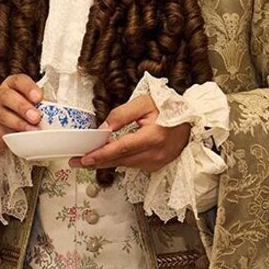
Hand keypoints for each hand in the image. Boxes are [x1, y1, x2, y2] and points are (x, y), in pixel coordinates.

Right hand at [0, 74, 42, 154]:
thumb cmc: (17, 110)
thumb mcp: (28, 101)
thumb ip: (38, 103)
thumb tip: (56, 110)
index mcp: (13, 84)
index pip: (19, 81)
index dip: (29, 88)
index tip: (39, 97)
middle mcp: (2, 94)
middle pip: (8, 96)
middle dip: (23, 106)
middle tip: (36, 116)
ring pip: (3, 114)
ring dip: (20, 122)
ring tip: (33, 129)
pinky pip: (2, 129)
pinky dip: (14, 132)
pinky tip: (24, 136)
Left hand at [69, 95, 190, 171]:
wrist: (192, 119)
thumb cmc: (169, 107)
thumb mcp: (144, 102)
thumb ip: (122, 114)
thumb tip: (103, 128)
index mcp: (153, 137)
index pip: (122, 149)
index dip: (101, 154)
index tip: (85, 158)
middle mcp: (155, 154)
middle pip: (120, 161)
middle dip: (96, 161)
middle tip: (76, 161)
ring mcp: (157, 162)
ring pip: (125, 164)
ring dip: (106, 162)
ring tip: (88, 158)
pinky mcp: (157, 165)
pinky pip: (133, 164)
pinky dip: (120, 161)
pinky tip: (108, 156)